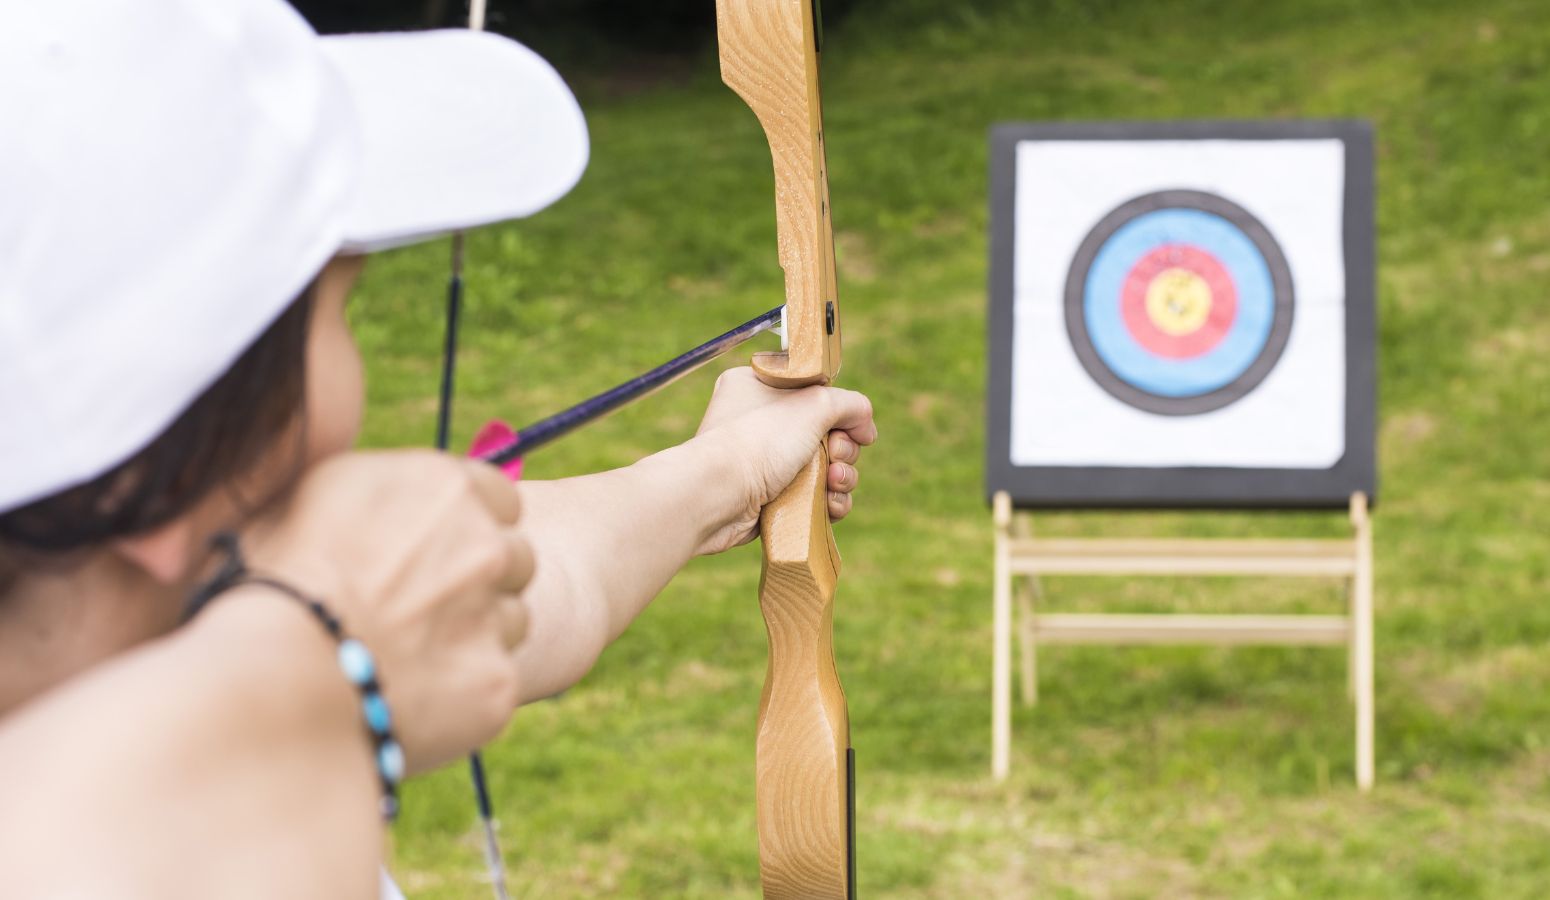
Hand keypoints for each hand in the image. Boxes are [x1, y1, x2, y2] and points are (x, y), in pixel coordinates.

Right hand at [241, 451, 533, 774]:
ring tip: (406, 659)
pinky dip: (461, 696)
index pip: (499, 497)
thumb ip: (374, 494)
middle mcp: (484, 543)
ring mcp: (495, 615)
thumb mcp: (307, 501)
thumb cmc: (266, 583)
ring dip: (474, 638)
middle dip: (480, 581)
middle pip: (514, 558)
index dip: (470, 525)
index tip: (437, 551)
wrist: (272, 676)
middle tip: (422, 611)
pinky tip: (408, 701)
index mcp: (442, 485)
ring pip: (512, 622)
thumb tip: (382, 501)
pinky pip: (494, 684)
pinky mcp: (496, 683)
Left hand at [694, 367, 876, 553]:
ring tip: (833, 482)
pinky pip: (813, 496)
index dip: (841, 411)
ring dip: (841, 477)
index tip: (856, 427)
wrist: (716, 497)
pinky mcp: (770, 497)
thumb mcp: (813, 405)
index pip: (816, 392)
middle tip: (834, 455)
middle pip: (827, 432)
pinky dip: (828, 501)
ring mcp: (765, 462)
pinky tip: (830, 504)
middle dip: (843, 449)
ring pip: (825, 468)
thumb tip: (865, 423)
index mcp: (760, 387)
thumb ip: (850, 404)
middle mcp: (761, 422)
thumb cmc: (757, 442)